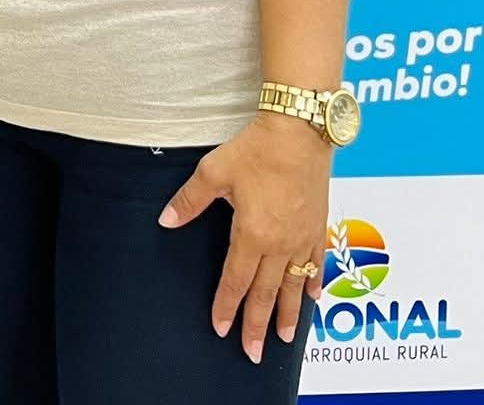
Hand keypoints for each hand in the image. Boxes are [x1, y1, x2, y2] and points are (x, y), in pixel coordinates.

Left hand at [159, 114, 330, 362]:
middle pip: (266, 293)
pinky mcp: (317, 226)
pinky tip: (310, 298)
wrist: (299, 132)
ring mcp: (302, 237)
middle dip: (257, 324)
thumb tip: (166, 220)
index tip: (222, 329)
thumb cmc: (255, 149)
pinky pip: (316, 263)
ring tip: (283, 338)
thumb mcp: (213, 172)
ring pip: (294, 285)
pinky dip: (312, 283)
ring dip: (288, 313)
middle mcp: (280, 243)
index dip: (227, 306)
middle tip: (252, 352)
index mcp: (252, 234)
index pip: (236, 280)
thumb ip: (189, 201)